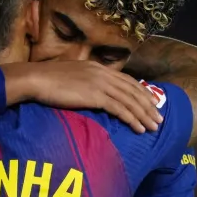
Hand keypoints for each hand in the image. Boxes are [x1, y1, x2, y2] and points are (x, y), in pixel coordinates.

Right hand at [1, 61, 162, 133]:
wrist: (36, 79)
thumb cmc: (47, 81)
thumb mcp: (71, 77)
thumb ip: (85, 82)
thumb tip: (90, 92)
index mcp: (98, 68)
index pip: (127, 80)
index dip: (142, 92)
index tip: (152, 102)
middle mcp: (103, 73)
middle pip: (133, 91)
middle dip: (148, 106)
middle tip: (159, 118)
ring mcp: (100, 84)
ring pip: (130, 101)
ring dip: (144, 115)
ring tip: (154, 127)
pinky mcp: (95, 96)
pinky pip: (120, 109)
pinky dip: (132, 119)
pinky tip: (139, 129)